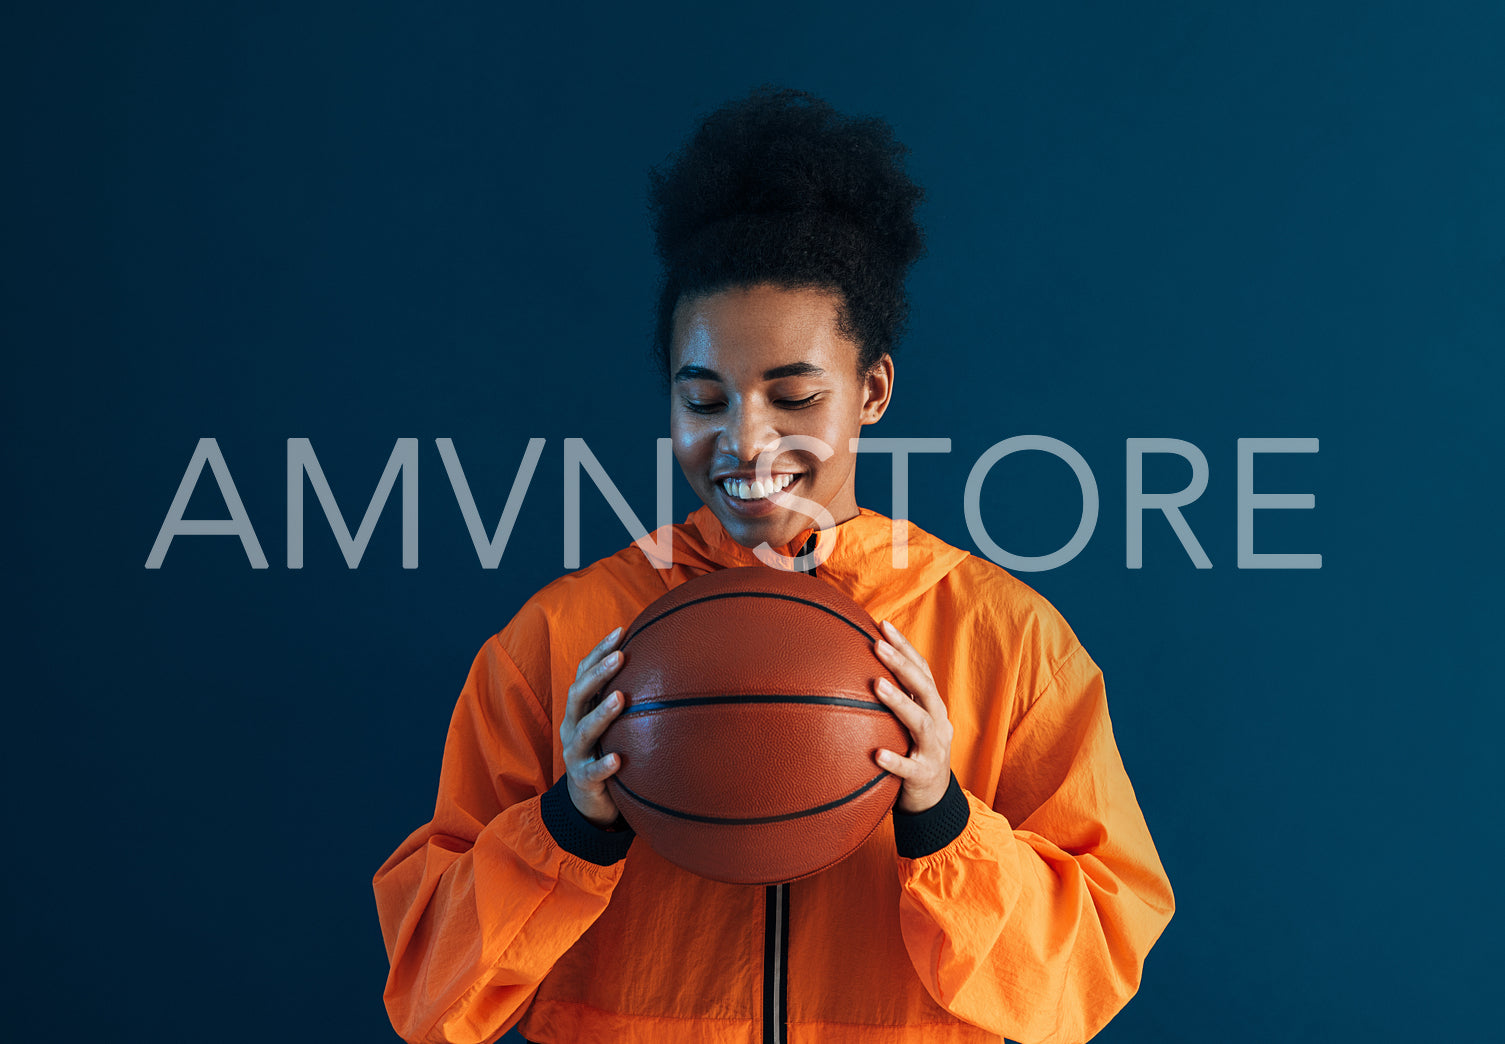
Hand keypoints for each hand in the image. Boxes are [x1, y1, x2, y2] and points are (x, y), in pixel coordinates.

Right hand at [560, 626, 628, 826]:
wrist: (588, 800)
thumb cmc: (605, 750)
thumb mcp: (612, 723)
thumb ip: (627, 698)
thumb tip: (666, 664)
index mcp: (579, 709)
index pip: (583, 673)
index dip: (599, 651)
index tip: (621, 631)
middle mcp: (572, 726)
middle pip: (578, 694)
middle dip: (598, 674)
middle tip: (621, 656)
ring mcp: (575, 754)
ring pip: (584, 731)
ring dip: (601, 714)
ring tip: (619, 698)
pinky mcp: (582, 780)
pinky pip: (593, 772)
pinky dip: (604, 765)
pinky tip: (618, 759)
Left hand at [872, 619, 953, 813]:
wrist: (933, 801)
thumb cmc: (914, 752)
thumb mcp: (909, 723)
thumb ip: (895, 699)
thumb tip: (855, 668)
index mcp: (934, 708)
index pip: (922, 671)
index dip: (905, 647)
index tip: (882, 625)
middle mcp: (938, 724)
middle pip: (925, 689)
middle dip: (902, 665)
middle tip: (877, 645)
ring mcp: (933, 751)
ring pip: (921, 724)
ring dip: (900, 703)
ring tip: (877, 685)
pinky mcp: (924, 777)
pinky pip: (909, 768)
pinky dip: (894, 760)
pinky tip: (875, 754)